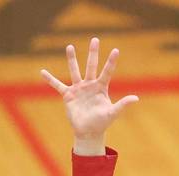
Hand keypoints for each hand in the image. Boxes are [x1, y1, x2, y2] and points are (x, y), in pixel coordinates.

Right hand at [41, 37, 138, 154]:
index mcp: (101, 88)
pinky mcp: (68, 95)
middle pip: (91, 66)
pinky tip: (42, 72)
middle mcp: (90, 85)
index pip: (107, 72)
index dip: (111, 62)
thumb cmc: (102, 123)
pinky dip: (50, 79)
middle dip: (93, 53)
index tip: (116, 50)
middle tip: (95, 39)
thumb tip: (136, 98)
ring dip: (72, 59)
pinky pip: (57, 85)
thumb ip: (122, 105)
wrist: (88, 132)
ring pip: (75, 71)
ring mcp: (79, 89)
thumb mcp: (112, 113)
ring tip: (70, 47)